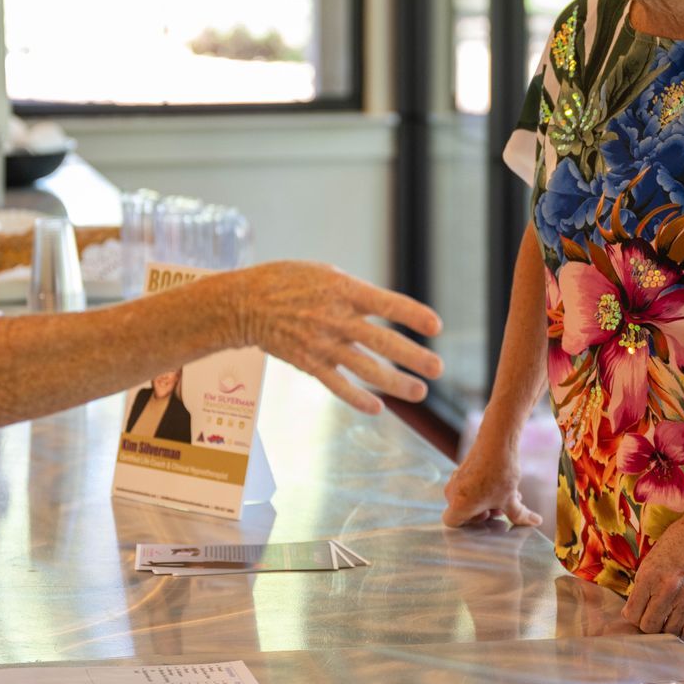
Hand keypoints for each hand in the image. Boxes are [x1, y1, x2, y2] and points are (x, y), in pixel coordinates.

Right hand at [222, 262, 442, 414]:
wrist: (244, 303)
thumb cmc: (289, 283)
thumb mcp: (326, 274)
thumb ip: (357, 294)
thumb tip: (387, 310)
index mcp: (344, 290)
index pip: (387, 303)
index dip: (413, 314)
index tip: (436, 326)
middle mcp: (336, 318)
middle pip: (382, 341)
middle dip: (413, 356)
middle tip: (439, 368)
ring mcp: (322, 344)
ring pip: (365, 368)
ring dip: (395, 382)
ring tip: (419, 392)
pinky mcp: (308, 363)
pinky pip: (337, 385)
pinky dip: (358, 399)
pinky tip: (378, 408)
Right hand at [443, 421, 542, 527]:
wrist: (497, 441)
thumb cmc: (499, 473)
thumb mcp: (510, 499)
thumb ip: (519, 515)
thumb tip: (535, 521)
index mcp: (459, 505)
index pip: (453, 523)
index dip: (470, 523)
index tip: (487, 515)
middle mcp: (452, 493)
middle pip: (465, 511)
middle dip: (486, 510)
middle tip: (503, 507)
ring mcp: (456, 479)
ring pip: (469, 497)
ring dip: (488, 500)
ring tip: (508, 495)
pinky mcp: (463, 469)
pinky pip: (470, 485)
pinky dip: (484, 489)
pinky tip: (503, 484)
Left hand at [619, 492, 683, 641]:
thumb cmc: (679, 540)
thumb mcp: (651, 558)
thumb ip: (642, 585)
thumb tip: (633, 610)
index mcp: (649, 576)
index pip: (632, 614)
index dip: (632, 615)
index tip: (636, 612)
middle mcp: (667, 590)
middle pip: (648, 627)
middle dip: (646, 624)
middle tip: (650, 616)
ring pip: (669, 633)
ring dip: (665, 629)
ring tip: (665, 619)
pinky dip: (683, 635)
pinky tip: (679, 627)